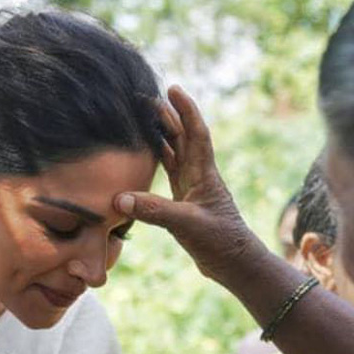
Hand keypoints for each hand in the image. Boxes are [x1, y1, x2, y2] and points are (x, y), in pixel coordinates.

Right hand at [113, 85, 261, 284]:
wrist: (234, 263)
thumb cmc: (220, 242)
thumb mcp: (187, 224)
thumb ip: (154, 210)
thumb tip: (119, 199)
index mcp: (204, 174)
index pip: (195, 134)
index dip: (186, 110)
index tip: (173, 90)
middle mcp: (199, 177)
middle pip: (183, 138)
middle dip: (169, 117)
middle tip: (149, 99)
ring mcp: (192, 190)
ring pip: (175, 154)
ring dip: (163, 136)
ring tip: (146, 119)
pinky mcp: (184, 203)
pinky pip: (169, 174)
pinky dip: (158, 161)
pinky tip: (147, 156)